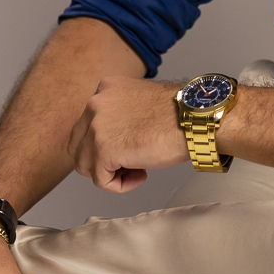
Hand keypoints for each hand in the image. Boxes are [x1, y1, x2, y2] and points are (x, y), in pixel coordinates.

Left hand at [67, 76, 187, 191]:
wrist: (193, 119)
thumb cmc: (177, 114)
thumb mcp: (137, 102)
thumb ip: (117, 113)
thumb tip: (108, 138)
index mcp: (104, 88)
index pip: (86, 126)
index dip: (105, 144)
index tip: (126, 147)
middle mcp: (96, 104)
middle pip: (80, 146)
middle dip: (101, 160)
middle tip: (128, 162)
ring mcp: (97, 127)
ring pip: (86, 166)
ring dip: (110, 173)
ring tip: (137, 168)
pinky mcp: (104, 150)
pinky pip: (101, 180)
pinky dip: (120, 185)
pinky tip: (140, 174)